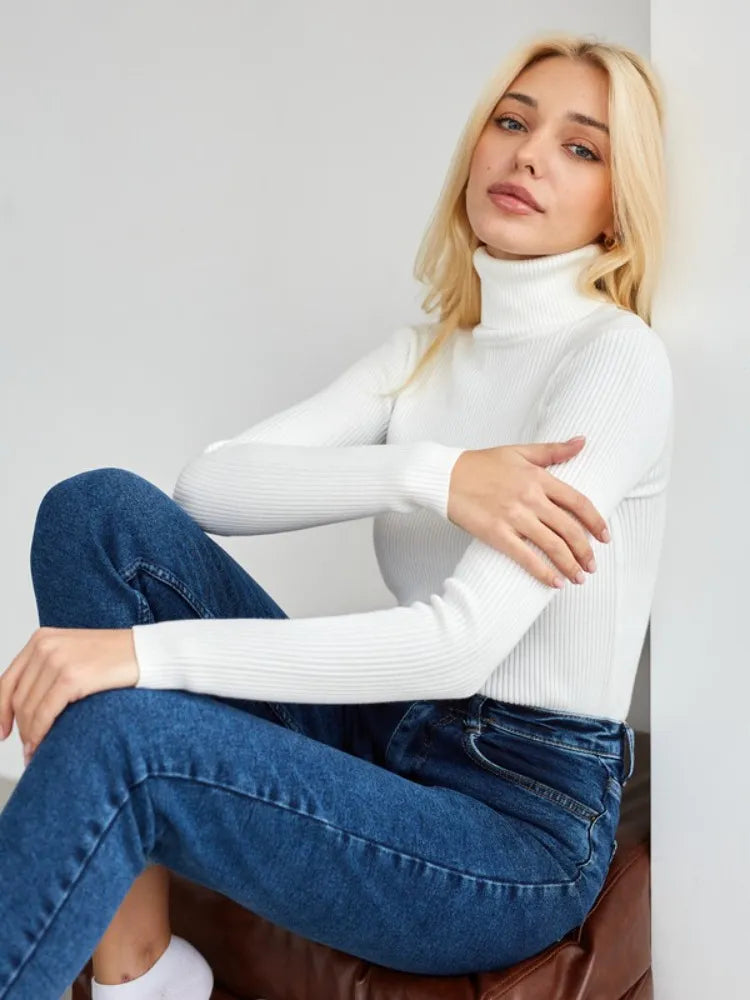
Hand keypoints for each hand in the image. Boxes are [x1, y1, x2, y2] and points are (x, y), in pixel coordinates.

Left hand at [0, 627, 139, 763]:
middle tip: (28, 748)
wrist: (150, 652)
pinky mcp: (71, 677)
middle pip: (16, 698)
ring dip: (29, 735)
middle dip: (20, 728)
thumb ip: (48, 672)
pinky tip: (43, 745)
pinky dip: (40, 734)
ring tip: (36, 751)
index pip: (7, 680)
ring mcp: (57, 660)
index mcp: (42, 639)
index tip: (1, 731)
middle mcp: (45, 646)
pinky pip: (44, 713)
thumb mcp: (74, 655)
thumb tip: (26, 709)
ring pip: (28, 709)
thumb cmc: (118, 657)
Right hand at [447, 436, 609, 587]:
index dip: (595, 522)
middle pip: (569, 529)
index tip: (604, 537)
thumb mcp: (519, 451)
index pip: (578, 502)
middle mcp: (530, 498)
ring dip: (570, 565)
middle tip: (592, 565)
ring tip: (579, 577)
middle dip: (585, 551)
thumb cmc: (480, 464)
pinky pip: (526, 558)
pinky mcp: (497, 534)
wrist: (445, 477)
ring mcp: (514, 517)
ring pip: (552, 546)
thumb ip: (553, 450)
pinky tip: (555, 583)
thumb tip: (582, 441)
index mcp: (538, 478)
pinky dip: (543, 573)